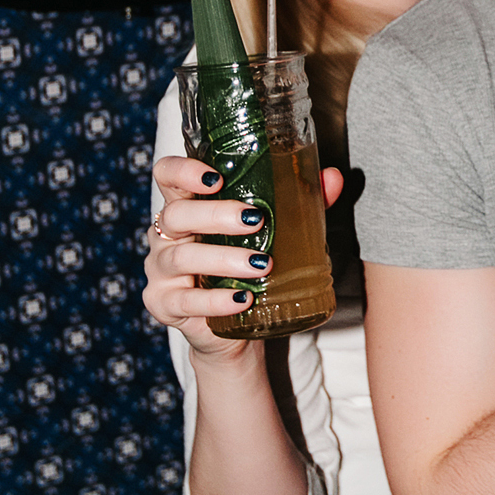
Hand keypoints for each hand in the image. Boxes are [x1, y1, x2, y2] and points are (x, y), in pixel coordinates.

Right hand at [145, 157, 343, 356]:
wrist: (234, 324)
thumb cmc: (248, 264)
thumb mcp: (273, 231)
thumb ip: (300, 202)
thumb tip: (334, 178)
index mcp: (186, 206)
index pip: (167, 175)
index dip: (183, 170)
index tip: (216, 177)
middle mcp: (166, 235)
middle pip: (176, 214)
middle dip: (215, 214)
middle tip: (256, 220)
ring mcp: (160, 271)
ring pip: (181, 258)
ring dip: (222, 259)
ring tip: (260, 264)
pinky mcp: (164, 305)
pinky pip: (185, 301)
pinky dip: (215, 300)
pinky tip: (242, 299)